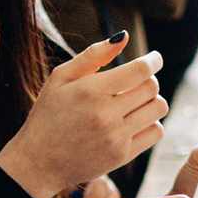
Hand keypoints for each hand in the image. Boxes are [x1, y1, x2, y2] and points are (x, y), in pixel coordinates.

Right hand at [0, 36, 168, 197]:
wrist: (39, 162)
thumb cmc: (49, 114)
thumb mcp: (60, 78)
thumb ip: (93, 55)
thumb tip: (124, 36)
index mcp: (90, 91)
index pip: (140, 70)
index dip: (153, 61)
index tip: (154, 58)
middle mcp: (105, 114)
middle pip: (152, 87)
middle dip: (148, 80)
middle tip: (137, 81)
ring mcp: (116, 137)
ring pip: (158, 108)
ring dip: (151, 100)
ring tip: (135, 101)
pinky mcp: (123, 156)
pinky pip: (156, 132)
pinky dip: (150, 123)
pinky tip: (134, 121)